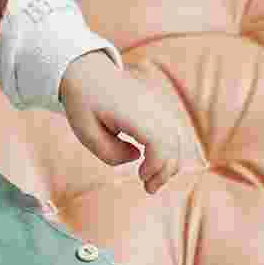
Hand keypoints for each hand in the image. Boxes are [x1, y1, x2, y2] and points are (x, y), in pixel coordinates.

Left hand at [58, 50, 199, 194]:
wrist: (89, 74)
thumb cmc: (85, 104)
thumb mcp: (86, 133)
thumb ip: (110, 153)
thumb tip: (136, 157)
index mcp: (133, 112)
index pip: (160, 142)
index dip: (156, 165)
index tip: (141, 177)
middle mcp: (152, 106)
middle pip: (174, 143)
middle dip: (166, 171)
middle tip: (149, 189)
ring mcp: (158, 105)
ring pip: (178, 138)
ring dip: (170, 163)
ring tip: (152, 180)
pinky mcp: (159, 108)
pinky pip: (174, 132)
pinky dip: (169, 151)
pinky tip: (153, 163)